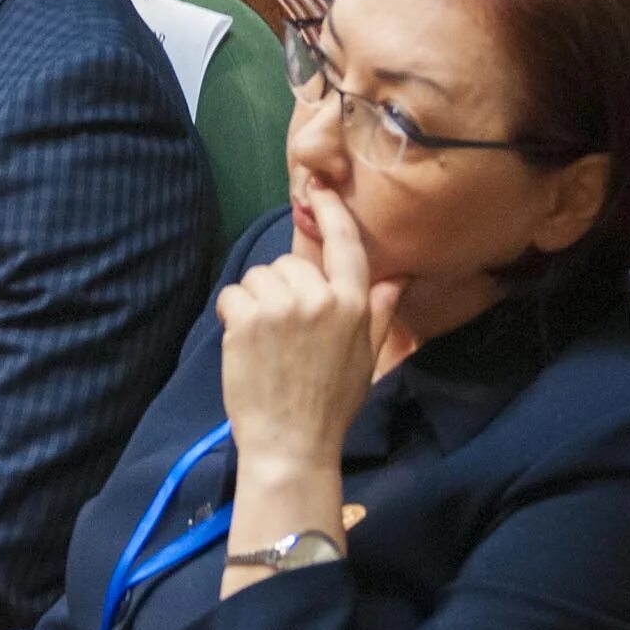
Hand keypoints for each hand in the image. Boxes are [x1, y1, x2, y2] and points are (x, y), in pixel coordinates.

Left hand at [216, 185, 402, 480]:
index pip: (344, 243)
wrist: (291, 444)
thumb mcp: (366, 359)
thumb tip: (397, 278)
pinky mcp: (248, 318)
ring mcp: (282, 306)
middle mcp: (320, 298)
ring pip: (258, 277)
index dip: (331, 210)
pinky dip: (232, 315)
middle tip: (284, 332)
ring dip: (255, 302)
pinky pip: (233, 295)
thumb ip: (378, 313)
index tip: (316, 186)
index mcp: (353, 304)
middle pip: (289, 264)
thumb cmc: (330, 405)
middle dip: (281, 289)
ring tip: (265, 341)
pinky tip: (244, 344)